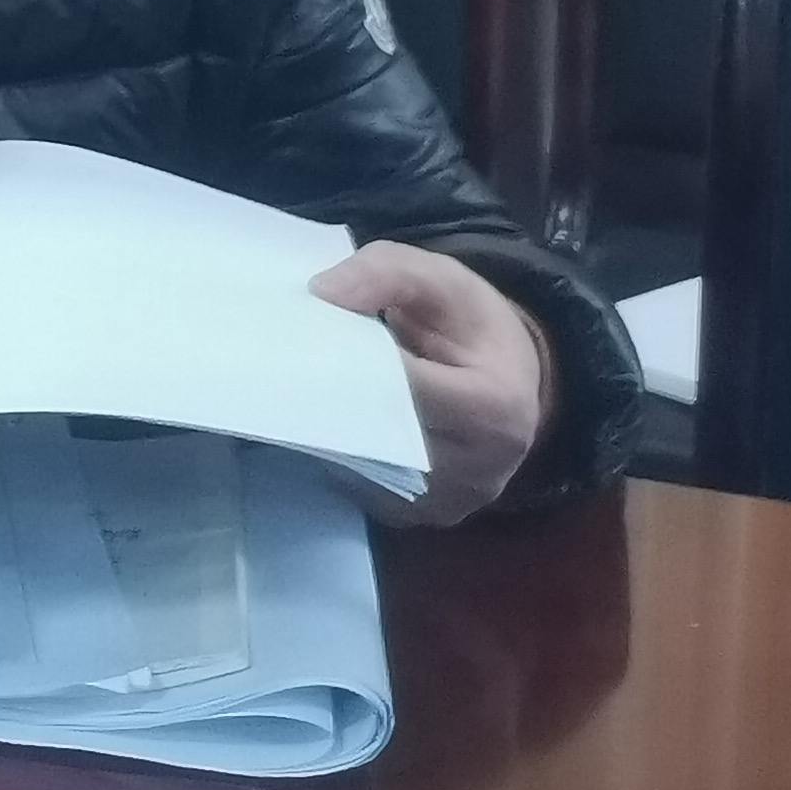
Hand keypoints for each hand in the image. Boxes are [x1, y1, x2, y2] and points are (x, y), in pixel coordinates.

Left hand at [309, 241, 551, 521]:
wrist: (511, 380)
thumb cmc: (472, 327)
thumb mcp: (441, 281)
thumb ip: (385, 273)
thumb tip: (321, 293)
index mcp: (493, 405)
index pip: (400, 385)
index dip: (347, 359)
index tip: (300, 335)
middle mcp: (480, 468)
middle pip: (378, 432)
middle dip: (328, 395)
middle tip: (280, 364)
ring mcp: (452, 501)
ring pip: (364, 464)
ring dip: (325, 428)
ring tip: (296, 389)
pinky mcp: (425, 516)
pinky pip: (366, 486)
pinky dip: (340, 454)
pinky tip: (323, 419)